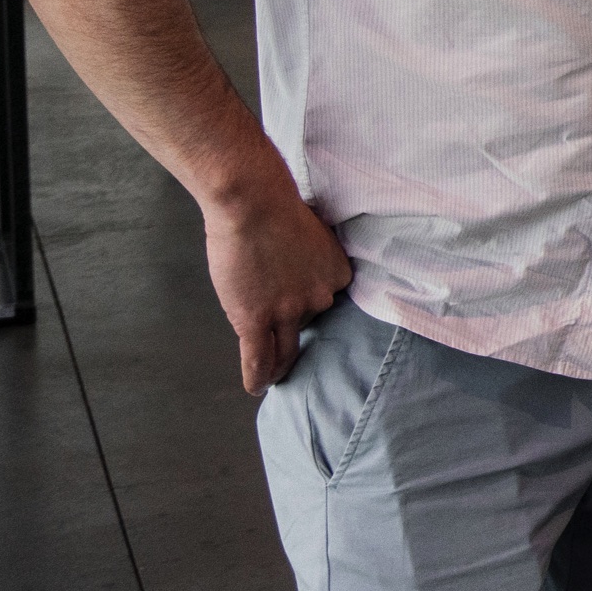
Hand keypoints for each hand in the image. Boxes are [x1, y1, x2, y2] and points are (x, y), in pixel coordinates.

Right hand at [204, 177, 352, 393]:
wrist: (254, 203)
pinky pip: (258, 359)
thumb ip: (310, 259)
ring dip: (279, 366)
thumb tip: (297, 268)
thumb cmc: (278, 208)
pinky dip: (257, 376)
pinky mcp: (256, 319)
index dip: (302, 301)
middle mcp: (319, 299)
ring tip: (274, 377)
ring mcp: (288, 312)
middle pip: (306, 323)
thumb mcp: (313, 235)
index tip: (294, 303)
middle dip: (292, 329)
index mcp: (337, 276)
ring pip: (285, 351)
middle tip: (285, 343)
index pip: (322, 301)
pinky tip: (256, 387)